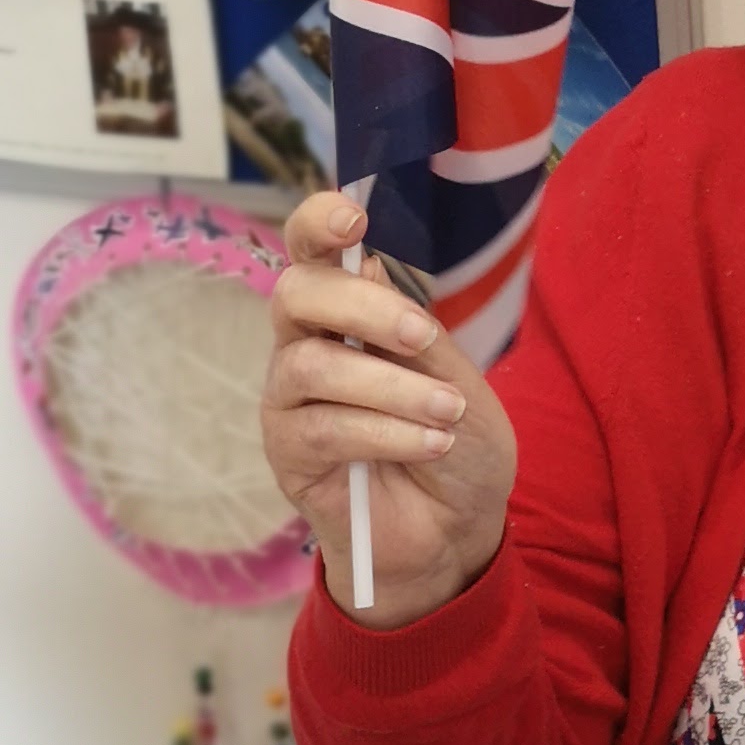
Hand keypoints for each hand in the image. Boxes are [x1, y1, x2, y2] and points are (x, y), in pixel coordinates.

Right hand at [261, 191, 516, 625]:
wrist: (456, 529)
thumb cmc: (454, 442)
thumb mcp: (454, 376)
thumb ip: (411, 328)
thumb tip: (366, 264)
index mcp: (345, 315)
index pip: (310, 253)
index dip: (317, 224)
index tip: (353, 216)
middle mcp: (305, 347)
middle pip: (296, 296)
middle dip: (360, 306)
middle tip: (422, 336)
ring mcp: (290, 402)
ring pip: (313, 366)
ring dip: (391, 387)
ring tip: (446, 412)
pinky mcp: (289, 456)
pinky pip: (324, 428)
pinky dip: (386, 432)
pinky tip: (429, 445)